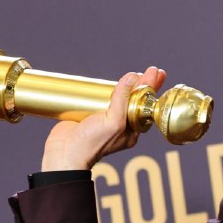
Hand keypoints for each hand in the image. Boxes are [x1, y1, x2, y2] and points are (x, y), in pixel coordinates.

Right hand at [39, 66, 167, 170]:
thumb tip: (132, 77)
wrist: (64, 153)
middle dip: (144, 85)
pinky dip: (107, 91)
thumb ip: (123, 100)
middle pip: (135, 100)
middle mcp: (121, 125)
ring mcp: (105, 120)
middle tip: (154, 69)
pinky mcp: (90, 116)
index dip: (152, 88)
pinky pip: (101, 100)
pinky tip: (109, 83)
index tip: (158, 73)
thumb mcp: (114, 122)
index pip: (146, 105)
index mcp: (131, 130)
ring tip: (135, 73)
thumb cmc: (92, 143)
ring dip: (127, 86)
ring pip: (119, 100)